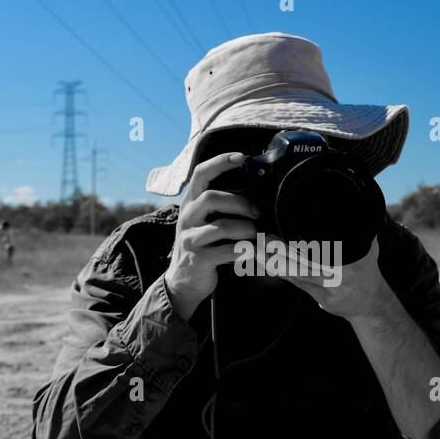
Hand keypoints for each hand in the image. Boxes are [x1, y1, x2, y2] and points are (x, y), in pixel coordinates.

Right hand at [163, 152, 260, 320]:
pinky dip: (244, 250)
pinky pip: (226, 251)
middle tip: (256, 212)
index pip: (202, 174)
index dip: (221, 162)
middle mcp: (187, 218)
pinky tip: (251, 251)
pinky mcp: (198, 259)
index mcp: (191, 203)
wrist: (183, 281)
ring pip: (221, 226)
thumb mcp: (204, 222)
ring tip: (255, 234)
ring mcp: (190, 239)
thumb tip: (255, 195)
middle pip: (211, 198)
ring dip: (245, 229)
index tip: (242, 157)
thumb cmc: (203, 246)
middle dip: (239, 202)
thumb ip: (221, 207)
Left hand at [264, 235, 397, 323]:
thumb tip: (350, 205)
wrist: (372, 304)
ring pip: (297, 274)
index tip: (282, 231)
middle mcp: (338, 278)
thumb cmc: (367, 269)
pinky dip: (281, 273)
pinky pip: (297, 284)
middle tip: (262, 238)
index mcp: (350, 263)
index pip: (320, 252)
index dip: (299, 245)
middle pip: (304, 263)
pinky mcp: (320, 299)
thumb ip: (356, 229)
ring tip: (256, 250)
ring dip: (274, 262)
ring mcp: (328, 291)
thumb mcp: (367, 246)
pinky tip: (265, 264)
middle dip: (281, 251)